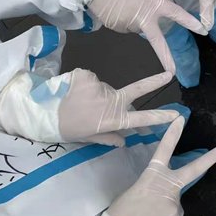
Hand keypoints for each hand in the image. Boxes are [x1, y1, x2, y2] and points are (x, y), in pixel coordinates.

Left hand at [0, 70, 178, 145]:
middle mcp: (108, 101)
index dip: (159, 116)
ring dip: (100, 94)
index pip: (140, 117)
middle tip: (168, 74)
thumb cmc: (66, 129)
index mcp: (111, 119)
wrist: (39, 113)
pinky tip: (74, 92)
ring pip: (106, 88)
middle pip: (136, 90)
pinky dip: (86, 85)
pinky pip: (91, 79)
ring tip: (82, 102)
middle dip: (154, 82)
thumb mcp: (88, 138)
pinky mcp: (86, 75)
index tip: (176, 114)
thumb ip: (108, 138)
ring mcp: (98, 86)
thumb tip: (124, 141)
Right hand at [77, 0, 206, 73]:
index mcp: (153, 3)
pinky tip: (114, 6)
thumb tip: (168, 1)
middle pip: (155, 36)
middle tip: (173, 72)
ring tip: (123, 1)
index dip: (190, 22)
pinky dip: (123, 19)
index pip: (176, 14)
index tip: (202, 31)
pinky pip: (125, 26)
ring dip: (136, 19)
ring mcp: (127, 25)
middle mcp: (142, 18)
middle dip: (165, 57)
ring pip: (138, 27)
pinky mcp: (113, 27)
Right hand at [108, 117, 215, 215]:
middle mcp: (169, 189)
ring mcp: (176, 206)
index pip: (163, 150)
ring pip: (174, 203)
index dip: (172, 135)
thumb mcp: (131, 193)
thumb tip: (158, 191)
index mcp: (152, 178)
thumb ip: (150, 187)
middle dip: (209, 160)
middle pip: (193, 170)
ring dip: (164, 209)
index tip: (181, 120)